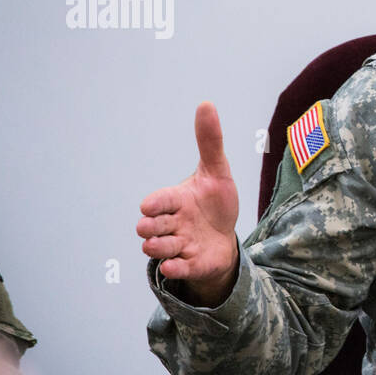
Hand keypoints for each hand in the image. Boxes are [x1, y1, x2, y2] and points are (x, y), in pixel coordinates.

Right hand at [137, 102, 240, 306]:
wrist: (226, 237)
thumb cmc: (216, 203)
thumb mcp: (217, 171)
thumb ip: (209, 141)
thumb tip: (206, 104)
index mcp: (174, 200)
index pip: (155, 202)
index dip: (154, 204)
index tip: (154, 206)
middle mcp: (171, 224)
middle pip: (149, 227)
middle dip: (153, 227)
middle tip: (162, 225)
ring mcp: (178, 246)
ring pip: (157, 249)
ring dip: (161, 247)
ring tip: (171, 243)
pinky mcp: (188, 265)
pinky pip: (176, 271)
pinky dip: (174, 269)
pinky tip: (177, 264)